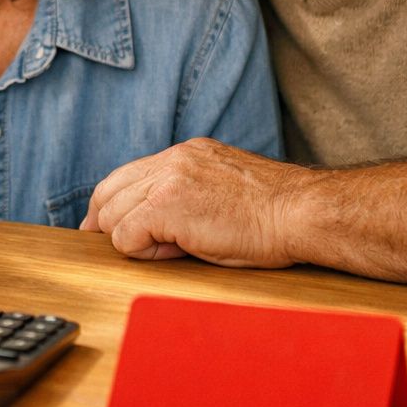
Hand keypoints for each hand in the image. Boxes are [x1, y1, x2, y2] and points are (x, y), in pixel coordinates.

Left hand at [79, 138, 297, 266]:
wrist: (301, 212)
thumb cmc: (275, 213)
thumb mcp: (223, 190)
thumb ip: (188, 195)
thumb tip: (155, 225)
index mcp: (185, 154)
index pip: (126, 175)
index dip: (111, 204)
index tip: (108, 226)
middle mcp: (172, 160)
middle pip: (109, 191)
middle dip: (105, 223)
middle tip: (118, 248)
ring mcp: (167, 180)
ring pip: (113, 215)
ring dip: (132, 239)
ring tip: (171, 250)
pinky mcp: (166, 206)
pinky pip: (126, 236)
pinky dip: (142, 252)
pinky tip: (178, 252)